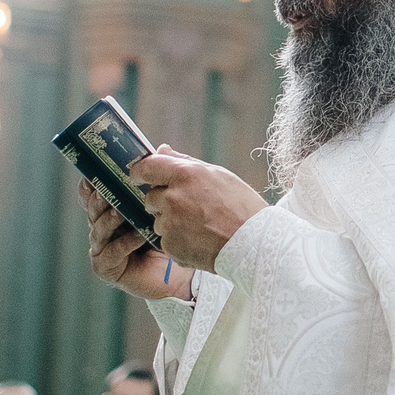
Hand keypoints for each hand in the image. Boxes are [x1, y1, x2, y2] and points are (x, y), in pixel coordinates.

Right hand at [82, 180, 185, 300]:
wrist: (178, 274)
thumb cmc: (169, 236)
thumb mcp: (164, 203)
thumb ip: (160, 178)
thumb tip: (162, 147)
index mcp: (110, 209)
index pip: (93, 192)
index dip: (92, 181)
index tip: (97, 169)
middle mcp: (102, 227)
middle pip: (93, 208)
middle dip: (99, 197)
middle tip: (107, 188)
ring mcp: (101, 247)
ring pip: (98, 228)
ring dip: (110, 218)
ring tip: (120, 211)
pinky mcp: (105, 266)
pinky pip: (111, 251)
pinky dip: (125, 242)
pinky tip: (138, 236)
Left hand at [129, 148, 266, 271]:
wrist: (254, 244)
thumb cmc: (242, 206)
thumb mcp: (219, 175)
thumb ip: (185, 163)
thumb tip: (161, 149)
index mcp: (185, 175)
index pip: (146, 167)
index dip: (140, 172)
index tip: (140, 176)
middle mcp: (172, 198)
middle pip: (151, 197)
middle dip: (164, 202)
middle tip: (190, 208)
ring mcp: (169, 223)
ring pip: (158, 220)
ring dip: (171, 222)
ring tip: (200, 226)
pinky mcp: (170, 245)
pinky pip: (166, 239)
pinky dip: (178, 240)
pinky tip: (199, 240)